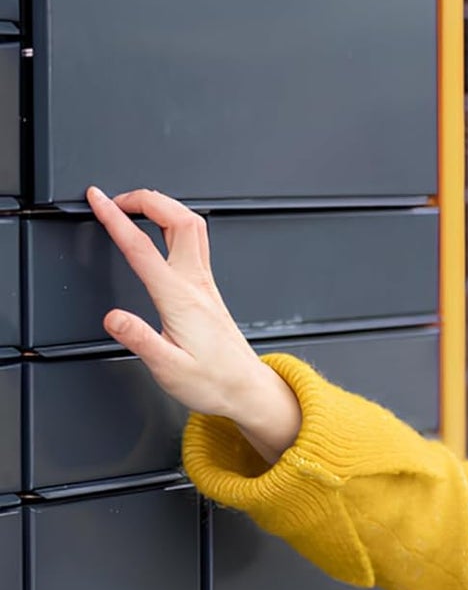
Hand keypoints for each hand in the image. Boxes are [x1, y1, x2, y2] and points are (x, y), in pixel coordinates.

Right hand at [85, 185, 300, 460]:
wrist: (247, 390)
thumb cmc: (214, 382)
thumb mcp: (169, 369)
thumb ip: (140, 340)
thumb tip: (114, 317)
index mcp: (180, 300)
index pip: (142, 247)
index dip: (116, 217)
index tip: (97, 199)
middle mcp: (196, 285)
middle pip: (179, 220)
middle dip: (146, 199)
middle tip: (115, 199)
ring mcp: (205, 285)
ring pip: (192, 227)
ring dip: (163, 207)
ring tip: (134, 206)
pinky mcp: (208, 290)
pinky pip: (195, 242)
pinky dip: (173, 223)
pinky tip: (160, 230)